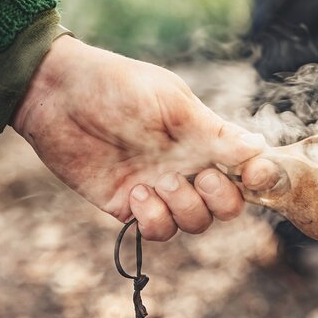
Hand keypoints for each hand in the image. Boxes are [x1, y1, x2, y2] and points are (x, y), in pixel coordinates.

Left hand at [13, 36, 278, 240]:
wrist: (58, 94)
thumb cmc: (119, 87)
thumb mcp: (171, 103)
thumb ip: (213, 132)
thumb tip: (259, 147)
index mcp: (205, 140)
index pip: (244, 170)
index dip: (257, 180)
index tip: (253, 176)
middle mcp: (188, 168)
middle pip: (226, 206)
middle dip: (220, 199)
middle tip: (197, 177)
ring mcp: (160, 189)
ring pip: (195, 223)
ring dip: (184, 208)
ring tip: (156, 181)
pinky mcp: (129, 206)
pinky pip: (157, 231)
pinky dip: (153, 219)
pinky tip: (134, 193)